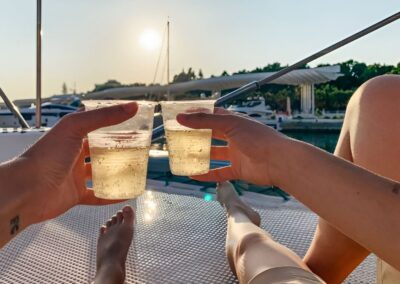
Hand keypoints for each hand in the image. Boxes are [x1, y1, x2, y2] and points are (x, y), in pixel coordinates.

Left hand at [16, 102, 137, 222]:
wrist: (27, 190)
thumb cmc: (46, 155)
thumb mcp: (75, 127)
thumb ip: (104, 117)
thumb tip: (133, 107)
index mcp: (71, 137)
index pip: (96, 128)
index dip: (113, 126)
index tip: (132, 126)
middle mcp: (73, 156)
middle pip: (100, 152)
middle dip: (118, 151)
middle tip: (138, 150)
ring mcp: (74, 176)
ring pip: (100, 174)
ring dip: (116, 173)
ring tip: (135, 170)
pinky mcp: (76, 195)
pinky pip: (98, 196)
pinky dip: (112, 196)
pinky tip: (127, 193)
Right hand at [177, 108, 285, 184]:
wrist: (278, 161)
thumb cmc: (258, 137)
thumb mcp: (229, 124)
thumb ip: (205, 121)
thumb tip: (181, 118)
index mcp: (234, 121)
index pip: (212, 115)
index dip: (198, 115)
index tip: (181, 117)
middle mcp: (235, 136)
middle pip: (212, 135)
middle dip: (197, 136)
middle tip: (179, 137)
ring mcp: (236, 154)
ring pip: (214, 154)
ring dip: (200, 155)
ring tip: (183, 156)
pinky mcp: (238, 169)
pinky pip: (219, 172)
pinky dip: (206, 175)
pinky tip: (193, 175)